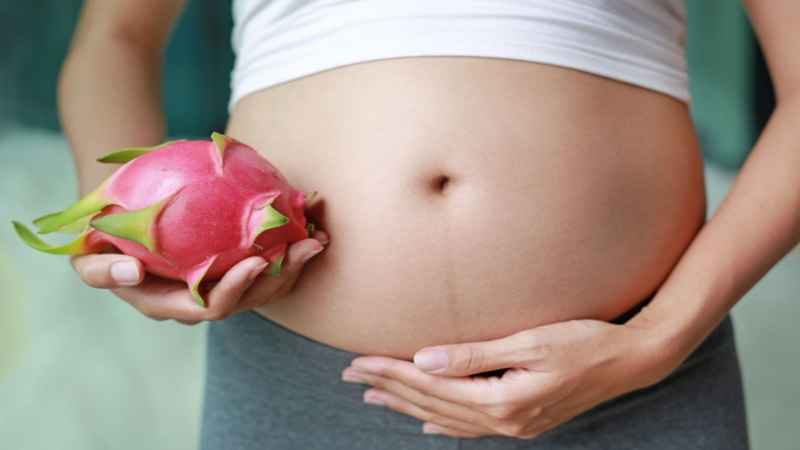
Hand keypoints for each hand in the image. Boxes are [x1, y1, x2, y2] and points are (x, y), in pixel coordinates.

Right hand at [69, 229, 328, 324]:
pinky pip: (271, 258)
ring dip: (298, 260)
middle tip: (308, 244)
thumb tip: (132, 271)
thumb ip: (102, 270)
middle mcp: (204, 298)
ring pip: (270, 281)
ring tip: (319, 233)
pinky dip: (292, 239)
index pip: (214, 306)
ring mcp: (224, 281)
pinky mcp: (237, 262)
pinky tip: (311, 216)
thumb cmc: (103, 237)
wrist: (122, 216)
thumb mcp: (88, 255)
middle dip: (285, 274)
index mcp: (174, 303)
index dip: (239, 288)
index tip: (259, 260)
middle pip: (254, 296)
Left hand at [342, 319, 678, 438]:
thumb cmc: (585, 342)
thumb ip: (474, 355)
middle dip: (389, 388)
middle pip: (431, 403)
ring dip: (407, 404)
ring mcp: (514, 425)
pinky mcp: (522, 420)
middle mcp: (503, 420)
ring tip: (375, 396)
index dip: (391, 372)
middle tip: (351, 375)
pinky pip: (470, 426)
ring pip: (445, 416)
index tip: (358, 361)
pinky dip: (442, 421)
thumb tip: (424, 360)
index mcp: (501, 401)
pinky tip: (425, 421)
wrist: (632, 361)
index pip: (430, 386)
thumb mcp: (529, 342)